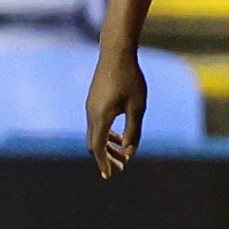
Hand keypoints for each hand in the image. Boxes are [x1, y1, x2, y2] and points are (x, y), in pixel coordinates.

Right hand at [84, 47, 146, 177]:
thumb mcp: (138, 107)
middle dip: (107, 157)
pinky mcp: (93, 101)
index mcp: (100, 116)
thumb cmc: (131, 78)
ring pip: (95, 134)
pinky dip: (105, 135)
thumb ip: (133, 130)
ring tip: (123, 155)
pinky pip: (96, 124)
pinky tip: (118, 136)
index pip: (98, 147)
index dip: (103, 162)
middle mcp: (91, 113)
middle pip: (94, 143)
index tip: (108, 176)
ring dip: (107, 146)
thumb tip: (129, 152)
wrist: (116, 53)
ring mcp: (90, 107)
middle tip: (121, 168)